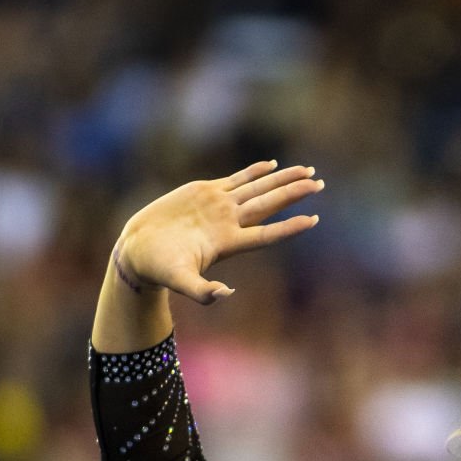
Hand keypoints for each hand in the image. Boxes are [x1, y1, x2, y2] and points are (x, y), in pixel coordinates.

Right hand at [112, 161, 323, 304]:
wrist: (139, 249)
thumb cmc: (159, 268)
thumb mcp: (180, 281)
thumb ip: (202, 291)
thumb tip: (225, 295)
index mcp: (227, 243)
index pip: (266, 234)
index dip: (289, 227)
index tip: (314, 219)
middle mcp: (229, 222)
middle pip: (269, 204)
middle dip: (294, 193)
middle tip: (320, 184)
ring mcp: (219, 206)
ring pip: (258, 188)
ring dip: (282, 179)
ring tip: (308, 172)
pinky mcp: (205, 192)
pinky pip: (236, 179)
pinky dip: (255, 171)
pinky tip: (272, 165)